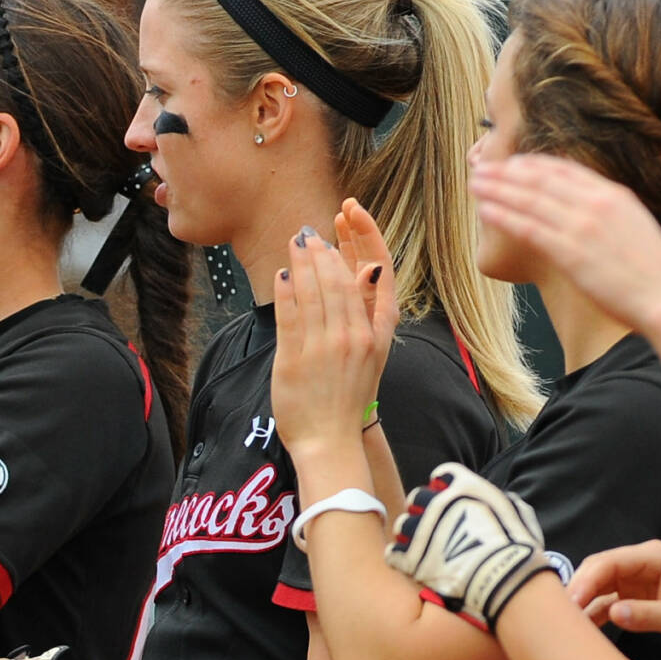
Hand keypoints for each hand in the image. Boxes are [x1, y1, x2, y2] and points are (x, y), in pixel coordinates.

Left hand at [269, 209, 395, 471]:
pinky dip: (286, 291)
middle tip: (311, 231)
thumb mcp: (370, 355)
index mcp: (377, 334)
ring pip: (315, 292)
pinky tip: (282, 274)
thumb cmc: (348, 397)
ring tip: (295, 242)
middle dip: (325, 249)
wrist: (331, 441)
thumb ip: (365, 314)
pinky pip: (290, 315)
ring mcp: (325, 348)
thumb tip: (361, 270)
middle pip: (340, 278)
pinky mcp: (296, 359)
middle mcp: (354, 337)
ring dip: (303, 263)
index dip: (366, 239)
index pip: (378, 274)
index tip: (352, 218)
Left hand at [386, 465, 552, 631]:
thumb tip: (502, 501)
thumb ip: (504, 502)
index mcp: (465, 487)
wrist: (504, 579)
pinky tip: (412, 564)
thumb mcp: (520, 514)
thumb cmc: (518, 549)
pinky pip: (394, 552)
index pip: (443, 474)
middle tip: (431, 526)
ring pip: (402, 524)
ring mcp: (423, 530)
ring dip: (410, 534)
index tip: (446, 499)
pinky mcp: (411, 557)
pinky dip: (401, 558)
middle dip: (422, 510)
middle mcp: (439, 503)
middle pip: (417, 498)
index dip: (443, 487)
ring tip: (421, 547)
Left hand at [468, 154, 660, 334]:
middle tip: (482, 166)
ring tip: (474, 183)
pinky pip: (530, 229)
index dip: (534, 164)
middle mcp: (596, 204)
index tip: (513, 162)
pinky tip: (486, 210)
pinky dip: (505, 216)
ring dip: (498, 189)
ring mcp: (583, 227)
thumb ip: (608, 214)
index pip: (566, 169)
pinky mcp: (571, 253)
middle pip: (542, 179)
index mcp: (613, 195)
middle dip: (508, 171)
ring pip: (530, 200)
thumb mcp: (633, 227)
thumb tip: (587, 209)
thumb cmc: (652, 272)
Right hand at [568, 539, 660, 643]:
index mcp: (652, 557)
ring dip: (581, 602)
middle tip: (561, 614)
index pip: (608, 562)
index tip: (571, 603)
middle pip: (597, 570)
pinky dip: (592, 613)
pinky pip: (604, 601)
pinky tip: (581, 628)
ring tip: (566, 623)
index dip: (585, 580)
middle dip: (577, 589)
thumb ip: (647, 614)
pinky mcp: (631, 594)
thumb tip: (613, 613)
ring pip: (596, 585)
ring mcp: (633, 578)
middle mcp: (639, 563)